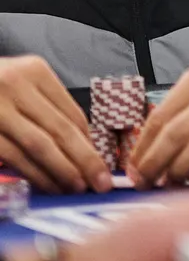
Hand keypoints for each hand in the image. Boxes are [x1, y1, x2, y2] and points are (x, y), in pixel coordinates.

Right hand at [0, 55, 110, 193]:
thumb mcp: (22, 83)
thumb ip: (48, 106)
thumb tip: (83, 143)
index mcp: (34, 71)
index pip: (72, 112)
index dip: (90, 142)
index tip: (103, 164)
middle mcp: (16, 86)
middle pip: (60, 130)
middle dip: (85, 160)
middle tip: (101, 183)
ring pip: (38, 146)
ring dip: (61, 172)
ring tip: (76, 189)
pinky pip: (14, 157)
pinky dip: (34, 174)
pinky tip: (47, 186)